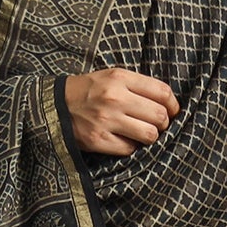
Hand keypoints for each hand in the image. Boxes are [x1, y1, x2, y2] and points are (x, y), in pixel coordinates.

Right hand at [64, 67, 178, 156]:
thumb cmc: (88, 91)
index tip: (172, 111)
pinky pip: (130, 149)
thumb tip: (168, 104)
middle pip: (160, 116)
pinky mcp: (98, 140)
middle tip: (155, 124)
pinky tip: (123, 140)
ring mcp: (106, 120)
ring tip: (141, 133)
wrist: (53, 105)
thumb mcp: (111, 77)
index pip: (162, 92)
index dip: (173, 105)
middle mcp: (114, 98)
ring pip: (150, 135)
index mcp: (120, 78)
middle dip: (163, 123)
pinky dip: (131, 147)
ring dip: (150, 137)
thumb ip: (138, 86)